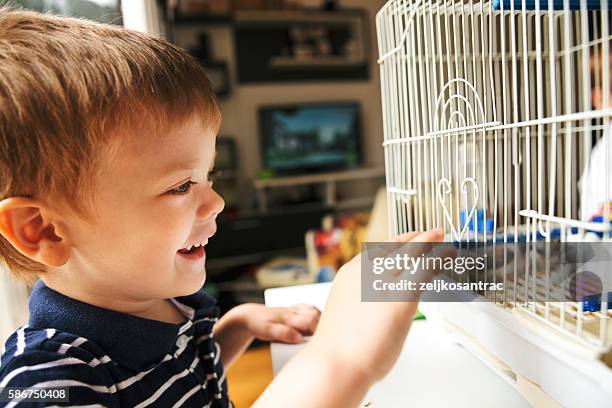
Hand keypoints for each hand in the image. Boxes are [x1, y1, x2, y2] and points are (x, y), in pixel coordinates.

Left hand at [230, 303, 320, 343]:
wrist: (251, 316)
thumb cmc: (259, 324)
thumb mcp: (268, 331)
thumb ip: (283, 334)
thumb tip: (299, 338)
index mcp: (289, 317)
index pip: (310, 321)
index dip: (316, 331)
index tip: (318, 343)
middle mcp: (294, 311)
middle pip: (316, 315)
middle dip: (321, 326)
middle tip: (320, 341)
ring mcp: (296, 309)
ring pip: (315, 310)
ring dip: (319, 321)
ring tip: (318, 334)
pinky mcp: (296, 309)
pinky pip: (311, 309)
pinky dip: (315, 316)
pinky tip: (314, 325)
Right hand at [253, 229, 445, 407]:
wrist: (337, 361)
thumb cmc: (340, 347)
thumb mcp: (349, 311)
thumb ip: (366, 299)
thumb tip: (383, 303)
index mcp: (351, 273)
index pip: (378, 250)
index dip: (397, 242)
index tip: (408, 239)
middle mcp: (367, 270)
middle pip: (396, 246)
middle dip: (416, 238)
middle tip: (431, 233)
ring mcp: (385, 280)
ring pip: (413, 252)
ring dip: (429, 243)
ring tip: (442, 239)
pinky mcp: (403, 293)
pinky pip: (426, 268)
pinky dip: (439, 258)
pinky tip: (449, 255)